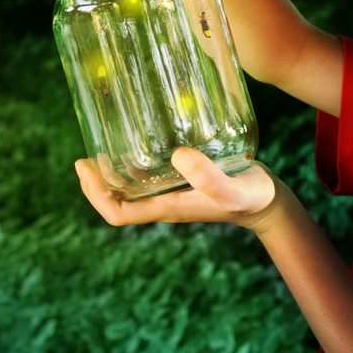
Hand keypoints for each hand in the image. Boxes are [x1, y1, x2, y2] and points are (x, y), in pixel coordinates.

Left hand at [74, 147, 284, 231]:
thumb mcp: (234, 189)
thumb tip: (178, 156)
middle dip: (95, 184)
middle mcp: (163, 202)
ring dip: (111, 173)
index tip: (84, 168)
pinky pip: (147, 176)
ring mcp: (171, 193)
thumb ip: (210, 177)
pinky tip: (138, 138)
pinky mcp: (181, 180)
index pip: (118, 213)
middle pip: (116, 202)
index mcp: (167, 208)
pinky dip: (134, 162)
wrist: (267, 202)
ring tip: (102, 145)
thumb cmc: (251, 197)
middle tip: (84, 156)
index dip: (95, 195)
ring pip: (129, 189)